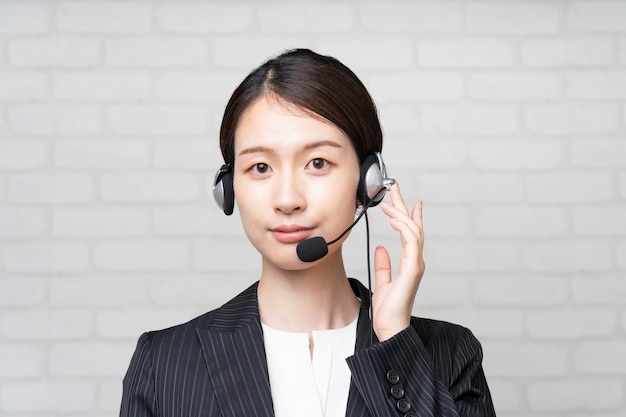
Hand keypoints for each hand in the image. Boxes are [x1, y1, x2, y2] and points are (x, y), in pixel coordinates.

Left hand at [372, 182, 424, 341]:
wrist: (390, 329)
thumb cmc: (388, 311)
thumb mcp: (382, 283)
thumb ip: (383, 266)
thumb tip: (381, 249)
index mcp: (409, 264)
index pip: (411, 235)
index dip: (410, 216)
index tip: (408, 201)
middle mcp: (415, 262)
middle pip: (413, 227)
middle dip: (404, 207)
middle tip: (395, 188)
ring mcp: (415, 266)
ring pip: (413, 232)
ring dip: (401, 215)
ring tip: (389, 203)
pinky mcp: (412, 271)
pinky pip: (411, 244)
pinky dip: (404, 229)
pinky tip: (394, 220)